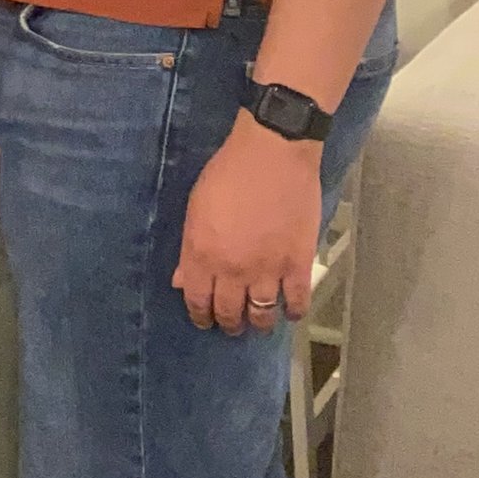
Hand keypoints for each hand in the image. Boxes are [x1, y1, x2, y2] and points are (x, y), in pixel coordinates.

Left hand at [174, 114, 322, 332]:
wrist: (272, 153)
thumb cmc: (228, 173)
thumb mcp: (195, 208)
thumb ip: (188, 249)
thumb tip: (180, 280)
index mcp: (202, 255)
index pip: (197, 300)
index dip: (199, 315)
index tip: (203, 320)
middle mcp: (232, 270)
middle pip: (228, 312)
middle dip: (227, 323)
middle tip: (231, 324)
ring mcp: (268, 270)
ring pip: (262, 314)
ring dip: (258, 323)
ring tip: (258, 322)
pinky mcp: (298, 263)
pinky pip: (297, 301)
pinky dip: (293, 311)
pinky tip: (290, 312)